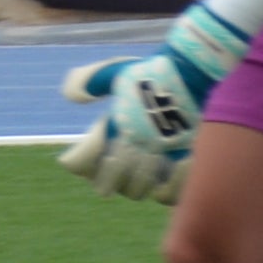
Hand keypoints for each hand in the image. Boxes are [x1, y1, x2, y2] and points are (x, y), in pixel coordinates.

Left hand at [56, 0, 262, 203]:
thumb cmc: (151, 70)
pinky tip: (158, 190)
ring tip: (130, 185)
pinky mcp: (188, 155)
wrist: (192, 68)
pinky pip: (173, 189)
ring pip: (142, 188)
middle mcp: (142, 143)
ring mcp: (165, 152)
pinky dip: (163, 194)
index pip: (93, 160)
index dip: (80, 165)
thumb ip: (88, 82)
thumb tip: (70, 96)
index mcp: (121, 125)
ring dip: (133, 188)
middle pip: (117, 180)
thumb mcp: (114, 71)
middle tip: (104, 183)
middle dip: (107, 183)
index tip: (72, 163)